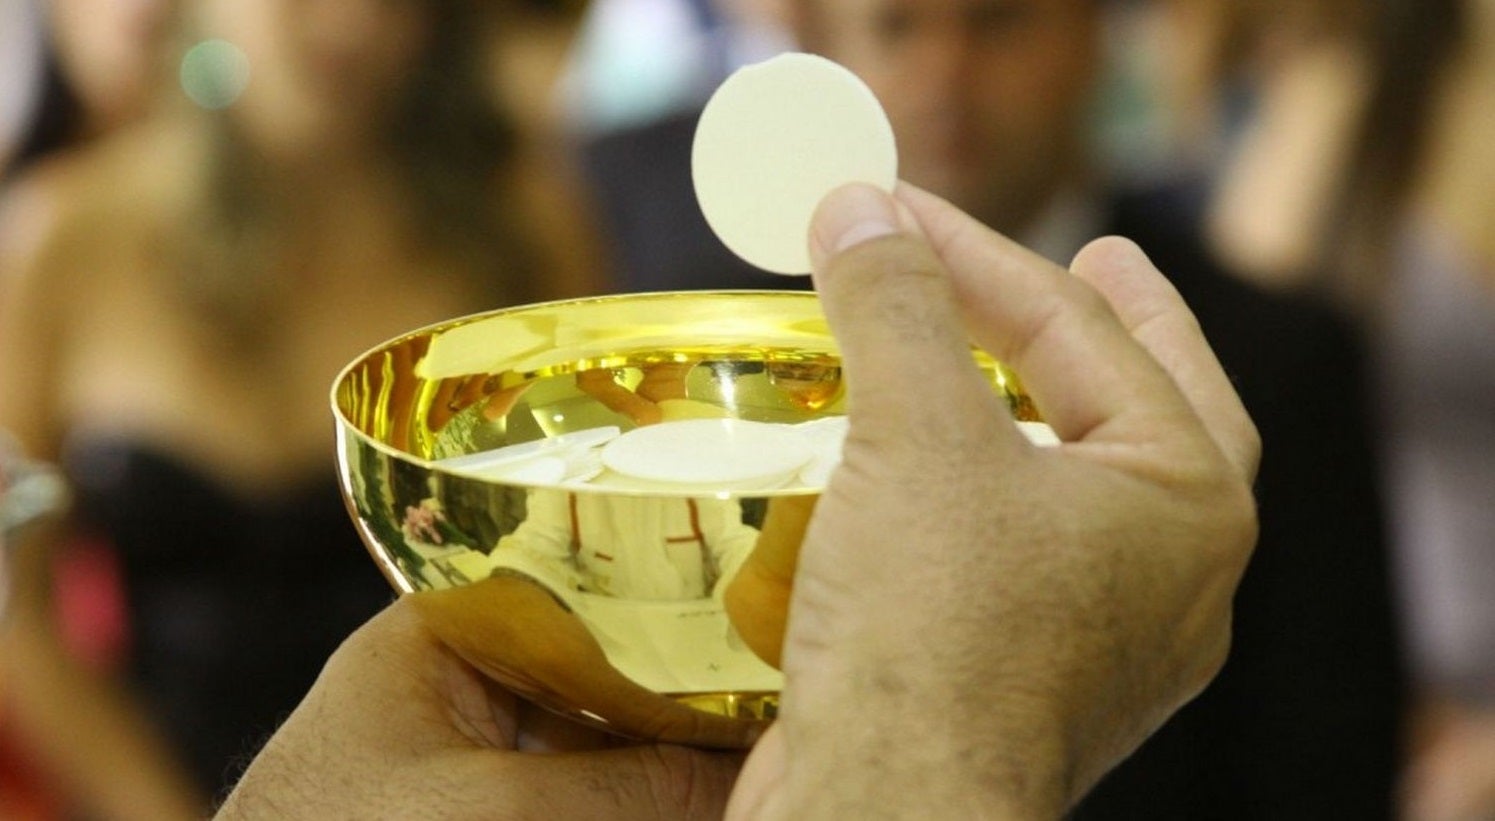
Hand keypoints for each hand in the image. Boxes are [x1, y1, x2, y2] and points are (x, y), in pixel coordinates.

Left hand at [215, 597, 742, 819]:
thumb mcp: (493, 810)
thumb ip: (631, 787)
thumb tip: (751, 772)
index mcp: (438, 632)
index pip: (575, 583)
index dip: (667, 597)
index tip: (748, 622)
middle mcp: (463, 686)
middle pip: (604, 669)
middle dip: (684, 691)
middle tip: (775, 701)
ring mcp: (476, 761)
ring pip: (603, 743)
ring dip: (671, 756)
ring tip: (758, 748)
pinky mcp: (489, 812)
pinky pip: (585, 795)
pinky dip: (639, 803)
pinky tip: (703, 798)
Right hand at [726, 183, 1259, 818]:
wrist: (887, 819)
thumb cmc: (935, 636)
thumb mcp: (918, 436)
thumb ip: (900, 307)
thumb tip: (860, 209)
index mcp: (1186, 502)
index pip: (1084, 331)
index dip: (975, 251)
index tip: (886, 208)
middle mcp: (1169, 574)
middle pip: (1150, 409)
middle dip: (1113, 328)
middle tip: (1095, 259)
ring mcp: (1103, 637)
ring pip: (1085, 488)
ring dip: (1044, 412)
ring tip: (1012, 360)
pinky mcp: (1026, 679)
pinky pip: (1026, 554)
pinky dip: (991, 492)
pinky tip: (941, 478)